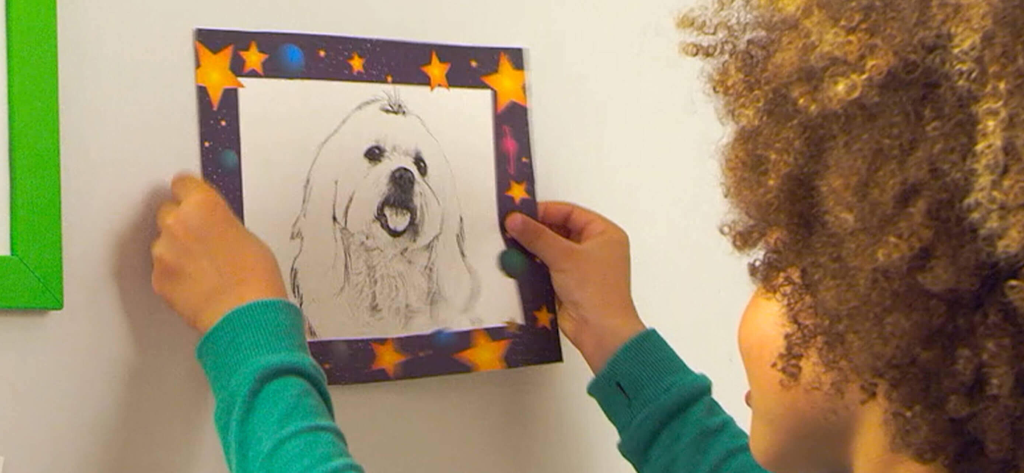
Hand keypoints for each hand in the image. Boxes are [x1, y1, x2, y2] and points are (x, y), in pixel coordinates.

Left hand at [151, 174, 287, 333]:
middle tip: (204, 240)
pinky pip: (162, 269)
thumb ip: (220, 221)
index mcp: (203, 205)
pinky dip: (175, 274)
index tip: (192, 198)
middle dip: (183, 223)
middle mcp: (177, 223)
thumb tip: (212, 224)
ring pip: (164, 242)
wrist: (244, 314)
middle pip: (168, 211)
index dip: (190, 193)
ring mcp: (163, 251)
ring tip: (205, 268)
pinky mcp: (158, 278)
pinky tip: (198, 283)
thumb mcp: (247, 234)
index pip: (182, 182)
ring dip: (178, 250)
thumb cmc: (255, 277)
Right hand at [505, 202, 645, 373]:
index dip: (545, 211)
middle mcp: (595, 248)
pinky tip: (517, 263)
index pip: (571, 213)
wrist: (600, 331)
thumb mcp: (564, 256)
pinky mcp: (569, 284)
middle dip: (536, 232)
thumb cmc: (595, 290)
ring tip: (510, 244)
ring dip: (532, 249)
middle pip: (560, 231)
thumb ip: (537, 236)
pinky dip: (533, 266)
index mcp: (604, 234)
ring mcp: (581, 267)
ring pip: (551, 250)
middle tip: (511, 228)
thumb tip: (515, 219)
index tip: (521, 213)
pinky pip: (547, 268)